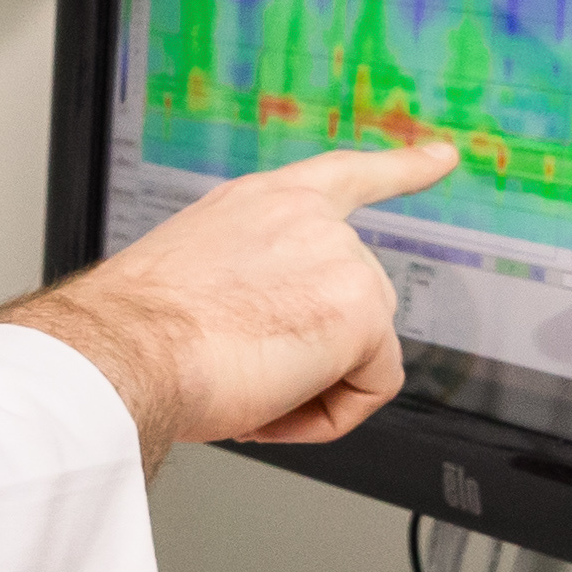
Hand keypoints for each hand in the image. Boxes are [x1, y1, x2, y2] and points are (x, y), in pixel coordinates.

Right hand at [0, 139, 452, 470]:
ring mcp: (342, 260)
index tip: (444, 155)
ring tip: (247, 393)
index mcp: (261, 203)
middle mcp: (308, 219)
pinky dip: (329, 416)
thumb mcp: (194, 278)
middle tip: (245, 379)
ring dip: (311, 388)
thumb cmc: (137, 331)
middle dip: (314, 355)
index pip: (346, 175)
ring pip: (361, 351)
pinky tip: (274, 408)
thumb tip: (268, 336)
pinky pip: (374, 388)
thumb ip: (250, 282)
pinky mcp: (362, 310)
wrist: (127, 350)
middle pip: (357, 301)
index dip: (403, 168)